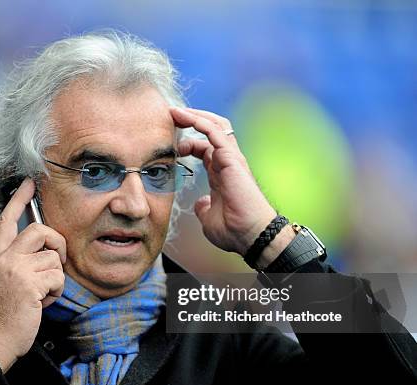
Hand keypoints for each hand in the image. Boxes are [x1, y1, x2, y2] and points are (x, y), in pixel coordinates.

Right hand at [0, 178, 66, 372]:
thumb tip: (46, 250)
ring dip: (54, 279)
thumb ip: (19, 262)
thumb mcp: (3, 280)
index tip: (29, 183)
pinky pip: (57, 277)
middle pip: (38, 230)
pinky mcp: (29, 283)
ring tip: (40, 294)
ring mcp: (16, 269)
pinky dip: (55, 292)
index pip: (6, 220)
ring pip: (53, 259)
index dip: (19, 199)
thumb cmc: (3, 313)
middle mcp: (4, 259)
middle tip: (56, 260)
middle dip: (56, 242)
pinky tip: (41, 303)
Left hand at [170, 107, 277, 256]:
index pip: (204, 147)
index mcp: (221, 173)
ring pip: (214, 125)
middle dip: (190, 121)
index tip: (170, 147)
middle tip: (170, 117)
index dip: (187, 143)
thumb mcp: (209, 218)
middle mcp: (227, 162)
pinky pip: (216, 132)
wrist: (251, 235)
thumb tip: (199, 203)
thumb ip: (203, 208)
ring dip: (194, 116)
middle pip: (210, 131)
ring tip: (174, 111)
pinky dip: (200, 122)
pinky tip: (186, 117)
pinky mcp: (232, 158)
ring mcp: (231, 158)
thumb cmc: (234, 230)